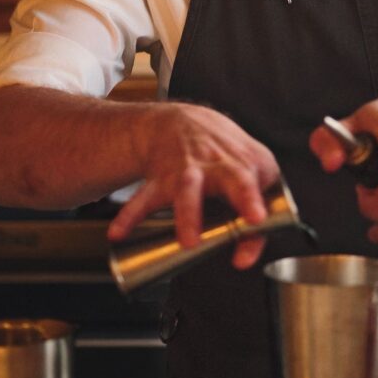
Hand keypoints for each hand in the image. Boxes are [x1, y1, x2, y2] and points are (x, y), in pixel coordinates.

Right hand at [108, 103, 280, 269]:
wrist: (182, 122)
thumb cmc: (225, 152)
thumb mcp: (252, 170)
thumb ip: (258, 212)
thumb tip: (247, 254)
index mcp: (241, 164)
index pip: (252, 182)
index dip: (255, 200)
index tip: (257, 219)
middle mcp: (215, 166)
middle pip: (224, 180)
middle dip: (239, 199)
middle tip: (241, 222)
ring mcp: (187, 171)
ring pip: (187, 190)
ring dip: (187, 215)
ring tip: (188, 241)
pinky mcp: (161, 179)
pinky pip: (144, 198)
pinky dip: (130, 215)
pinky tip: (119, 232)